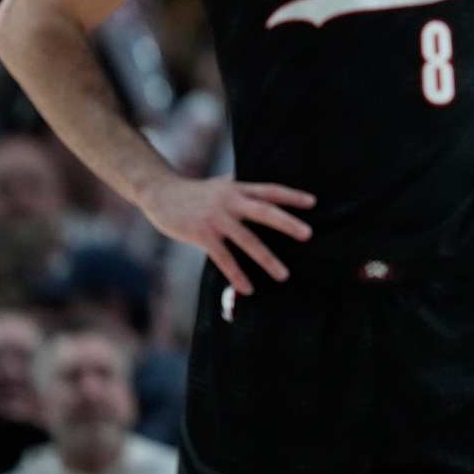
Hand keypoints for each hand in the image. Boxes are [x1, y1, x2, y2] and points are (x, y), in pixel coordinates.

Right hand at [140, 175, 314, 294]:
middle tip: (309, 235)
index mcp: (238, 188)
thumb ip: (241, 188)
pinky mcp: (201, 234)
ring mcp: (216, 218)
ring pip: (247, 240)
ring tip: (283, 275)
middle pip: (264, 211)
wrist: (160, 192)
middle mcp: (230, 201)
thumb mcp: (221, 184)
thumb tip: (264, 191)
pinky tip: (248, 289)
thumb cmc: (195, 191)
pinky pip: (223, 257)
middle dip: (287, 223)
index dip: (291, 195)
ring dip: (267, 258)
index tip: (313, 203)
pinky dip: (236, 274)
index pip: (270, 190)